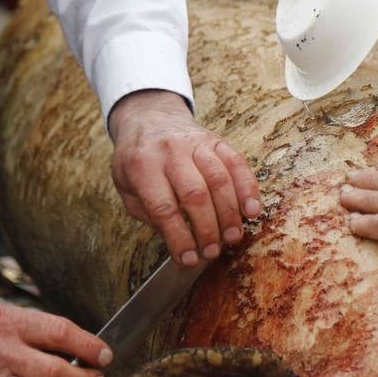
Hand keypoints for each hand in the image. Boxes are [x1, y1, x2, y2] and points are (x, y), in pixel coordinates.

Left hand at [107, 90, 261, 265]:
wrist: (149, 117)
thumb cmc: (137, 158)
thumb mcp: (126, 185)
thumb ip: (147, 212)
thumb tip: (177, 240)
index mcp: (142, 165)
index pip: (163, 207)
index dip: (178, 237)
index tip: (188, 259)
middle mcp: (171, 151)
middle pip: (195, 194)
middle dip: (207, 229)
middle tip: (212, 252)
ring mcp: (197, 143)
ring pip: (219, 179)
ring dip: (229, 213)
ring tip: (232, 238)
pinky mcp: (217, 141)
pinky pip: (237, 163)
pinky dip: (248, 188)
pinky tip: (252, 210)